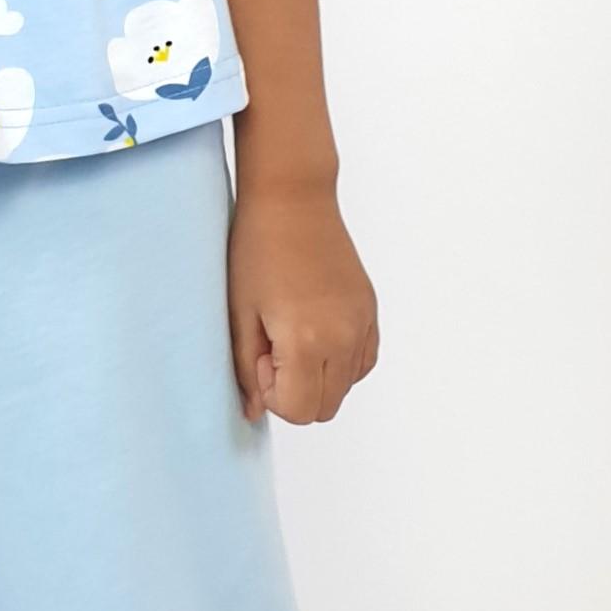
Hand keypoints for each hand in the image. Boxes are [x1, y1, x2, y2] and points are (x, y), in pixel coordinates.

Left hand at [226, 180, 379, 425]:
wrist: (292, 199)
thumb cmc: (258, 248)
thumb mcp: (240, 313)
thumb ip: (247, 369)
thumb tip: (254, 411)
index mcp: (307, 340)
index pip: (298, 411)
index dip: (272, 394)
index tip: (260, 356)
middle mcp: (344, 336)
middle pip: (325, 408)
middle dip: (295, 392)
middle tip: (272, 349)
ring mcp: (362, 323)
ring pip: (345, 387)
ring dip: (317, 377)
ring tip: (292, 335)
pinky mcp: (370, 310)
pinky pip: (362, 362)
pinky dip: (339, 361)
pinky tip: (314, 332)